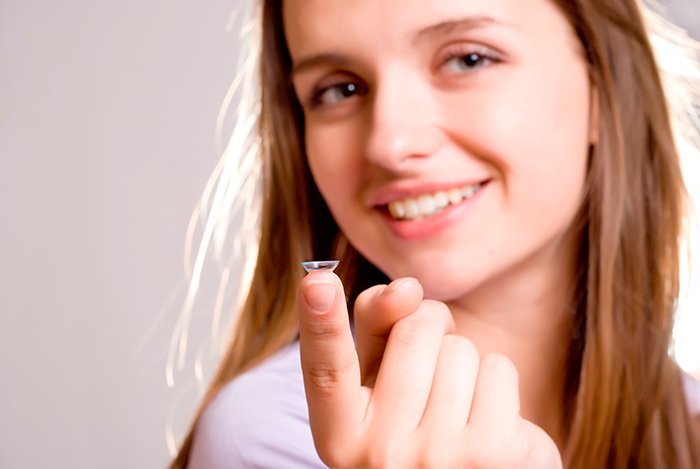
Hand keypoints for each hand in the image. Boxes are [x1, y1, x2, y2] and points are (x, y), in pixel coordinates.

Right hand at [298, 272, 562, 467]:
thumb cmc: (417, 424)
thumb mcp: (378, 384)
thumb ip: (376, 328)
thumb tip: (405, 288)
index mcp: (340, 437)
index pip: (327, 371)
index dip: (320, 323)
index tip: (317, 281)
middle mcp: (380, 453)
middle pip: (414, 331)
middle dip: (432, 328)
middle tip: (431, 364)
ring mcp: (438, 457)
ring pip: (459, 348)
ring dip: (463, 362)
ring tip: (456, 404)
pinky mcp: (494, 452)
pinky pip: (497, 368)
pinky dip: (495, 381)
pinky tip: (485, 416)